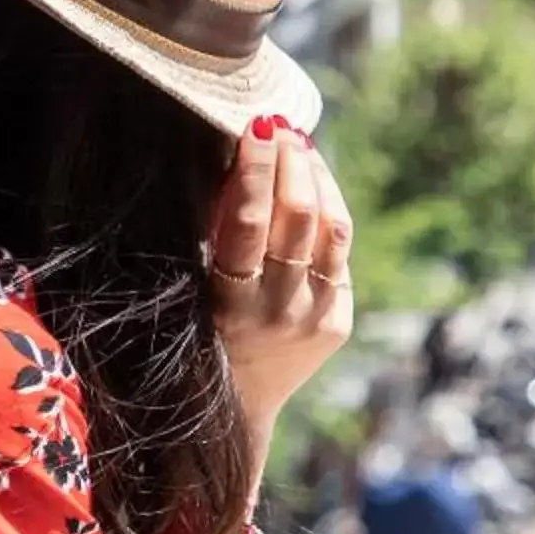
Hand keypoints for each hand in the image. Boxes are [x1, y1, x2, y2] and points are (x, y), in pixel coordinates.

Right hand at [209, 117, 353, 466]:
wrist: (235, 409)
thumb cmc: (199, 331)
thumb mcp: (195, 284)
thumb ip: (217, 230)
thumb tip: (240, 157)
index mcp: (233, 303)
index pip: (250, 222)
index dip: (256, 169)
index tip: (257, 125)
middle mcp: (282, 310)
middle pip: (298, 216)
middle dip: (291, 161)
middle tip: (280, 123)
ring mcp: (317, 317)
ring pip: (329, 228)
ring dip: (315, 177)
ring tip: (299, 144)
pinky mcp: (340, 321)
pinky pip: (339, 252)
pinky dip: (327, 210)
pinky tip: (313, 183)